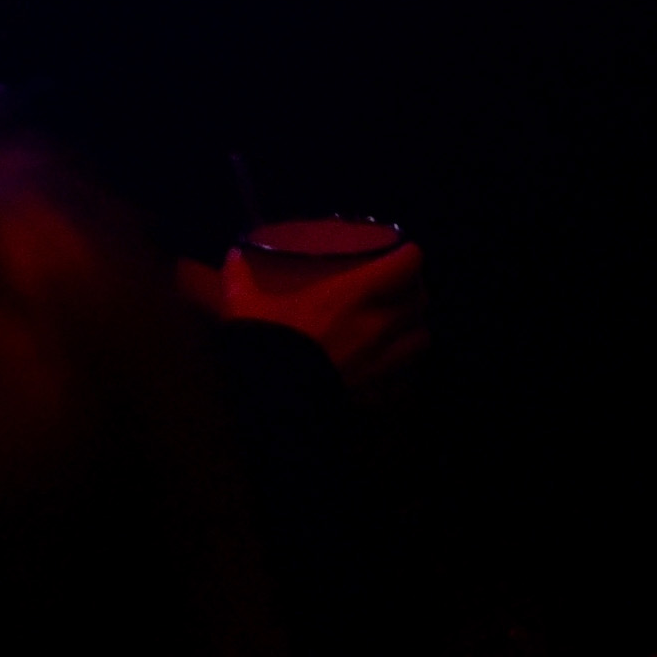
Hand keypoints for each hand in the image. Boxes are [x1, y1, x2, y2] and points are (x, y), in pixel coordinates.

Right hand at [193, 232, 432, 399]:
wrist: (276, 405)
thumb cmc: (268, 345)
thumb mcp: (244, 306)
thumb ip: (240, 277)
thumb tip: (234, 255)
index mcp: (356, 294)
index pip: (407, 264)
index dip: (407, 254)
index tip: (399, 252)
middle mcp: (380, 325)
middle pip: (420, 299)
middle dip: (413, 290)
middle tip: (396, 287)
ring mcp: (385, 361)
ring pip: (422, 338)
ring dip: (413, 329)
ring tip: (398, 327)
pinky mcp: (381, 391)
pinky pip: (407, 374)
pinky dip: (403, 367)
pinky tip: (388, 365)